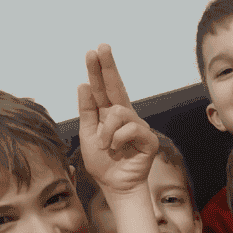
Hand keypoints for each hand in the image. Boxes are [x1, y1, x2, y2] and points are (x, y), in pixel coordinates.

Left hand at [78, 44, 157, 194]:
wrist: (115, 185)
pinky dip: (117, 139)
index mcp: (109, 114)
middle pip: (116, 86)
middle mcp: (125, 116)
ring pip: (119, 112)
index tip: (93, 51)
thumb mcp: (87, 135)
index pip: (102, 88)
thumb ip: (86, 111)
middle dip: (108, 66)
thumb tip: (83, 84)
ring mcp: (138, 126)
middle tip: (101, 47)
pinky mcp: (148, 139)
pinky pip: (130, 129)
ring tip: (104, 145)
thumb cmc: (102, 162)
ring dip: (106, 130)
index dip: (98, 70)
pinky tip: (117, 149)